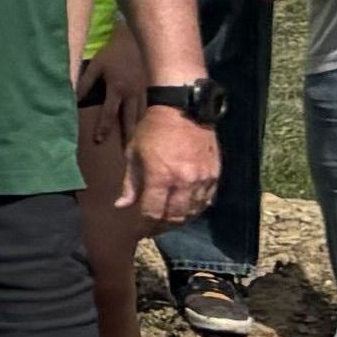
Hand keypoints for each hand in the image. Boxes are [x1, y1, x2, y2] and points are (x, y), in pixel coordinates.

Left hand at [132, 100, 220, 234]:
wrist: (183, 109)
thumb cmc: (152, 130)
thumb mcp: (133, 154)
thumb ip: (130, 183)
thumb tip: (121, 206)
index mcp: (160, 177)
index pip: (153, 211)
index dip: (146, 223)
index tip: (141, 227)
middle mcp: (184, 181)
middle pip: (175, 216)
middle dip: (162, 225)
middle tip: (155, 227)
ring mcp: (203, 178)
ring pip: (193, 211)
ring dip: (180, 218)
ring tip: (169, 219)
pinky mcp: (215, 174)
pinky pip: (207, 200)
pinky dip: (196, 207)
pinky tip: (186, 207)